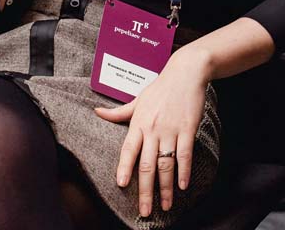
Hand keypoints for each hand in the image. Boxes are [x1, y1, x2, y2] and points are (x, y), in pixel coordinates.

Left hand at [94, 47, 210, 217]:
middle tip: (145, 211)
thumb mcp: (138, 98)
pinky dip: (184, 171)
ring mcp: (170, 129)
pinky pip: (184, 154)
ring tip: (165, 206)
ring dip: (165, 188)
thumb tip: (96, 112)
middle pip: (147, 164)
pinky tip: (182, 186)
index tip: (122, 185)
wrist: (185, 72)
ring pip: (166, 164)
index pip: (128, 149)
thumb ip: (119, 112)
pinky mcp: (187, 129)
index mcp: (139, 122)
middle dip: (146, 190)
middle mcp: (153, 128)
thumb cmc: (160, 87)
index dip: (124, 167)